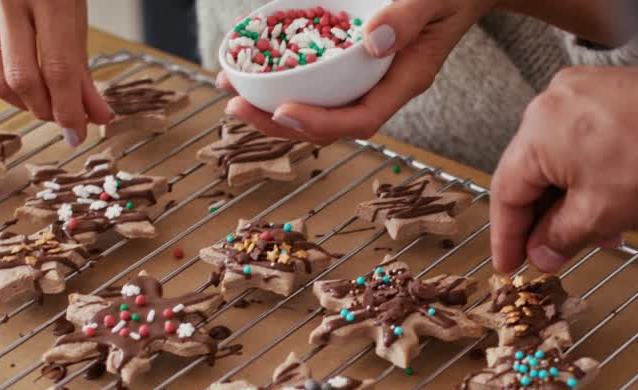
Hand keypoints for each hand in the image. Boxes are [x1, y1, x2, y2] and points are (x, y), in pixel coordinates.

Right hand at [0, 0, 112, 144]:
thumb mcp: (76, 14)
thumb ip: (83, 67)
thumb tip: (97, 116)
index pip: (58, 69)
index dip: (68, 109)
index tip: (79, 132)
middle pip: (22, 79)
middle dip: (46, 110)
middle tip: (63, 117)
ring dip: (24, 103)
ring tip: (45, 100)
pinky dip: (6, 83)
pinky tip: (23, 75)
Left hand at [220, 0, 494, 144]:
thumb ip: (408, 19)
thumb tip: (372, 43)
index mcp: (404, 81)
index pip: (361, 119)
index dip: (320, 123)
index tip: (283, 112)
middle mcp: (380, 85)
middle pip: (329, 121)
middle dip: (280, 122)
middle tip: (236, 107)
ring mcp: (363, 76)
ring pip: (316, 103)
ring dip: (270, 103)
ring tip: (229, 90)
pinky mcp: (348, 60)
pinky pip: (313, 78)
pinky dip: (280, 75)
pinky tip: (248, 65)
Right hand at [490, 65, 637, 272]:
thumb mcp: (604, 213)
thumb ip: (562, 236)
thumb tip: (543, 251)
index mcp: (541, 128)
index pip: (507, 191)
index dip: (506, 236)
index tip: (508, 263)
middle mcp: (558, 102)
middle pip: (533, 171)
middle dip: (543, 220)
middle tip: (547, 256)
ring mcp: (588, 93)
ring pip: (562, 159)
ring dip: (570, 201)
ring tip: (593, 236)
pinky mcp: (616, 94)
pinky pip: (587, 141)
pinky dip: (591, 177)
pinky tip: (611, 205)